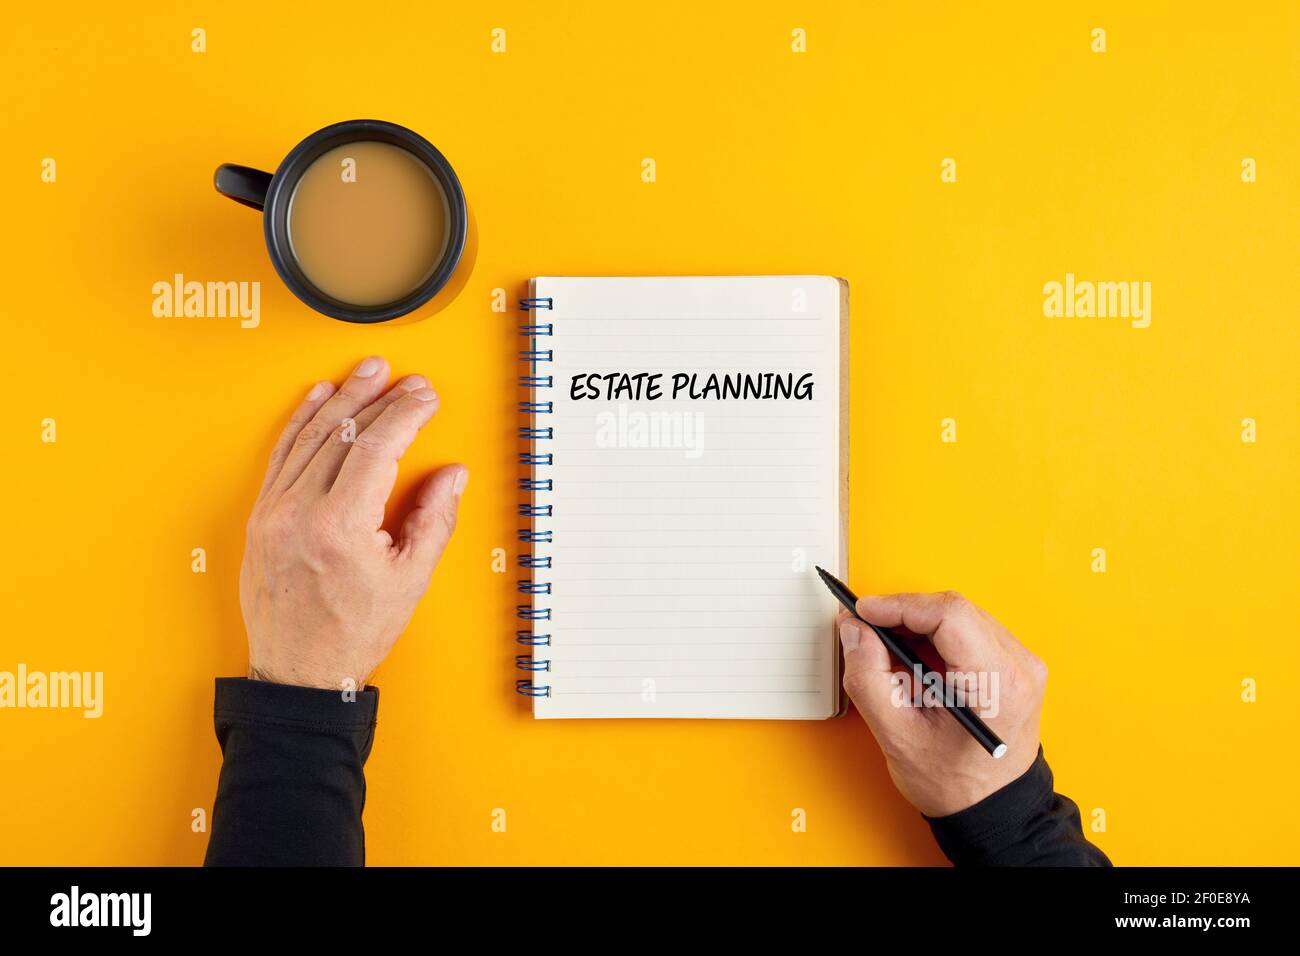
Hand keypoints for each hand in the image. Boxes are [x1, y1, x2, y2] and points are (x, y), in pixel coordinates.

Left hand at [239, 356, 467, 690]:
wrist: (298, 673)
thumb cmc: (352, 634)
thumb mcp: (410, 579)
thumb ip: (434, 519)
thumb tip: (450, 475)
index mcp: (339, 527)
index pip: (377, 447)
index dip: (406, 415)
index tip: (425, 398)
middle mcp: (300, 512)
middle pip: (343, 433)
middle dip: (379, 399)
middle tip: (404, 379)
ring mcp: (274, 512)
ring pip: (310, 436)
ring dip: (340, 398)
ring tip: (366, 373)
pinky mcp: (262, 517)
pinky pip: (282, 455)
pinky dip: (300, 422)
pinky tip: (317, 398)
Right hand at [838, 592, 1046, 816]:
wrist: (991, 807)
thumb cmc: (952, 781)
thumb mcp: (896, 735)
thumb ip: (868, 677)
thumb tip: (855, 630)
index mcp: (997, 684)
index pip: (949, 615)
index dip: (900, 606)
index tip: (865, 612)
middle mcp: (1019, 667)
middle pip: (954, 610)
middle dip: (904, 615)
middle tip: (867, 632)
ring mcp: (1022, 663)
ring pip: (961, 616)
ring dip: (919, 625)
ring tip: (888, 649)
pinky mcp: (1014, 664)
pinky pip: (971, 630)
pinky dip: (937, 636)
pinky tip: (915, 657)